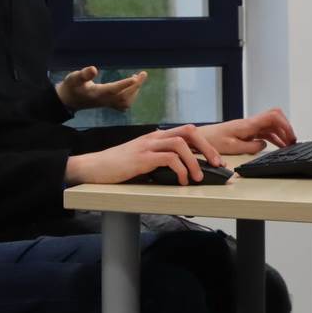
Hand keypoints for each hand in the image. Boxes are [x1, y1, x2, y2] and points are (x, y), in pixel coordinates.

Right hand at [56, 66, 147, 110]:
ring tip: (138, 79)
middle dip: (135, 86)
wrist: (68, 100)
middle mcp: (104, 100)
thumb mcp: (74, 78)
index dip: (125, 84)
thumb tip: (94, 69)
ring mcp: (107, 103)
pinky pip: (123, 105)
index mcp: (97, 93)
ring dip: (134, 91)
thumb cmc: (71, 87)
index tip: (136, 78)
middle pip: (123, 96)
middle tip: (143, 74)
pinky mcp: (108, 104)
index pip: (114, 89)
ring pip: (125, 102)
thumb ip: (83, 74)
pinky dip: (131, 98)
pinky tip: (132, 89)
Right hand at [65, 124, 225, 185]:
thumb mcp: (143, 158)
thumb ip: (160, 159)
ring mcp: (147, 146)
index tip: (216, 159)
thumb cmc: (118, 166)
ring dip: (194, 161)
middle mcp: (154, 137)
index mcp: (156, 137)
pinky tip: (181, 181)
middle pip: (189, 132)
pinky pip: (168, 158)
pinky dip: (179, 169)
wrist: (94, 167)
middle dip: (207, 147)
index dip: (205, 144)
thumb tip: (183, 170)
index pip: (187, 132)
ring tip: (197, 177)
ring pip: (180, 144)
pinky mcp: (141, 158)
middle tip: (217, 164)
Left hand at [198, 108, 295, 154]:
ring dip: (281, 134)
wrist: (199, 138)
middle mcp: (250, 123)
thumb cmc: (211, 140)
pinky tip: (276, 145)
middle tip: (292, 142)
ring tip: (288, 145)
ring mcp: (248, 126)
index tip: (291, 136)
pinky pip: (264, 132)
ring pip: (271, 125)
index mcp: (248, 124)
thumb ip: (250, 146)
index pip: (273, 116)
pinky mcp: (246, 131)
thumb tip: (264, 145)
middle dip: (286, 128)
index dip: (285, 124)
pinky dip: (273, 137)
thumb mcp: (232, 147)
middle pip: (275, 119)